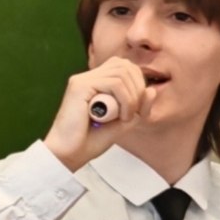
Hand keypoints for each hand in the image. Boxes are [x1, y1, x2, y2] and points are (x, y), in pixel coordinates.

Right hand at [46, 57, 150, 171]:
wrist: (68, 154)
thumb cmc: (91, 140)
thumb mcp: (123, 122)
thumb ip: (138, 106)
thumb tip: (151, 89)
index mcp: (96, 82)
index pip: (126, 68)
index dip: (139, 85)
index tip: (137, 110)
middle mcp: (88, 77)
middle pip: (125, 65)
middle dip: (138, 88)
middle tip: (133, 113)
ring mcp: (83, 79)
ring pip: (122, 73)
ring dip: (132, 97)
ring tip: (125, 117)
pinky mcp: (80, 86)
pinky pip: (114, 83)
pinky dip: (125, 100)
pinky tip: (120, 117)